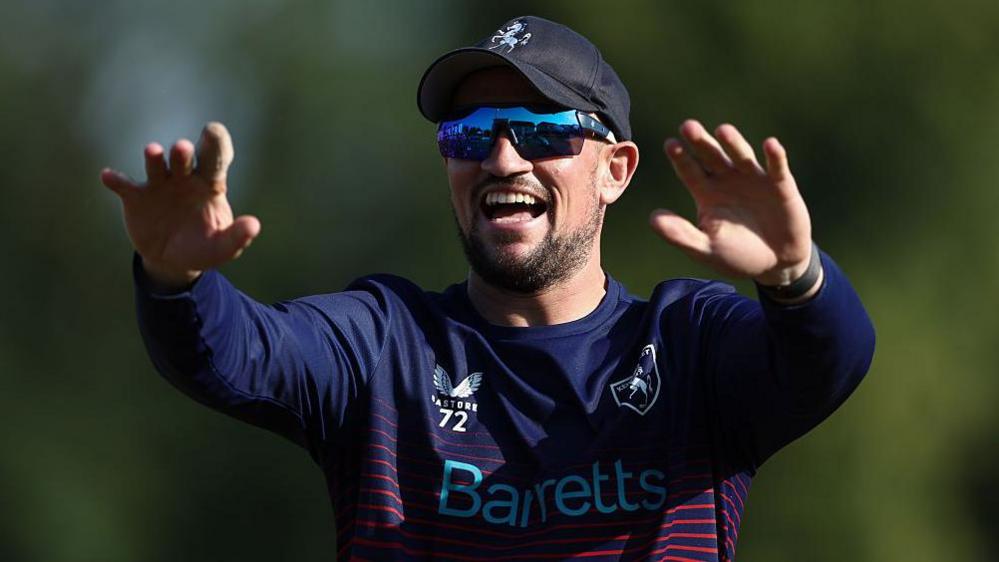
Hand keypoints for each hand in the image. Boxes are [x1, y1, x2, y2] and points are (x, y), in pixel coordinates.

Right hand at [100, 122, 259, 289]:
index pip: (216, 159)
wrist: (172, 260)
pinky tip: (109, 177)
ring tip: (152, 152)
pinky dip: (117, 181)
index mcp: (210, 184)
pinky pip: (125, 186)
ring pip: (156, 166)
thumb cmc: (203, 246)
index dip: (215, 144)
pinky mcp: (136, 197)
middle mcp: (185, 178)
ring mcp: (159, 185)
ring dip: (154, 159)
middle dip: (183, 153)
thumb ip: (237, 236)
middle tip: (182, 148)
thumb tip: (254, 225)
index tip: (213, 131)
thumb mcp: (223, 247)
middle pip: (185, 160)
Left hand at [650, 119, 813, 287]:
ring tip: (722, 131)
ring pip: (740, 156)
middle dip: (700, 142)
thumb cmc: (736, 256)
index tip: (669, 143)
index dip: (680, 158)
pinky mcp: (780, 186)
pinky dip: (775, 156)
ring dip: (733, 143)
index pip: (689, 171)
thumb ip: (680, 234)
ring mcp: (753, 179)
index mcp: (706, 192)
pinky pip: (777, 168)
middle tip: (687, 126)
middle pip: (710, 156)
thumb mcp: (705, 249)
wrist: (775, 264)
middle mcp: (727, 180)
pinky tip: (770, 145)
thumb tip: (652, 219)